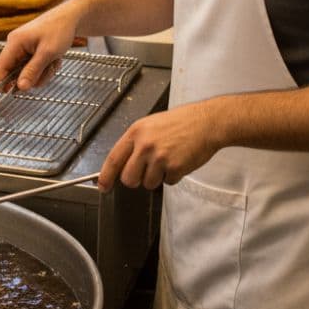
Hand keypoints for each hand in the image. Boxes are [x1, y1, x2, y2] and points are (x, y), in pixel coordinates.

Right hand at [0, 0, 80, 89]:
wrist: (71, 18)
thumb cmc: (59, 30)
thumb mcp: (47, 53)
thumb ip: (32, 71)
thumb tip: (20, 87)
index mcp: (15, 42)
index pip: (1, 67)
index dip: (4, 82)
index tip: (11, 94)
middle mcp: (16, 44)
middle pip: (16, 71)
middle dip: (34, 76)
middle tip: (48, 70)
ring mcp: (23, 47)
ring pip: (27, 71)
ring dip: (42, 72)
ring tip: (54, 62)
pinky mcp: (31, 50)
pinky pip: (34, 66)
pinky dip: (45, 67)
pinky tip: (54, 60)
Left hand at [97, 98, 229, 192]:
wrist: (206, 122)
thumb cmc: (180, 122)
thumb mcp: (151, 125)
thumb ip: (136, 143)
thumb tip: (123, 163)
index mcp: (136, 132)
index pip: (114, 158)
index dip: (105, 176)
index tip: (102, 186)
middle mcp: (145, 145)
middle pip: (128, 178)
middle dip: (136, 180)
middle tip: (147, 170)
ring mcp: (159, 157)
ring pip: (148, 183)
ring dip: (157, 177)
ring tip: (168, 159)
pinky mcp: (174, 167)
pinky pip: (168, 182)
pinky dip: (173, 176)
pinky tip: (179, 160)